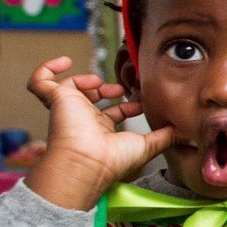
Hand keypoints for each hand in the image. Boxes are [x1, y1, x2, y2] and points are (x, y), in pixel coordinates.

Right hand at [24, 56, 182, 210]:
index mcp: (101, 132)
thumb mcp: (146, 146)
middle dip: (106, 89)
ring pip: (68, 88)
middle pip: (91, 98)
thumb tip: (186, 133)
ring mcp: (68, 109)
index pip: (112, 113)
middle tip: (120, 89)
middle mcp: (83, 120)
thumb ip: (165, 138)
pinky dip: (48, 69)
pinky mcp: (55, 99)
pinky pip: (40, 81)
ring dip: (86, 80)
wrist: (87, 163)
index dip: (126, 104)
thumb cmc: (112, 160)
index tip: (140, 102)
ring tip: (99, 83)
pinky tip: (64, 62)